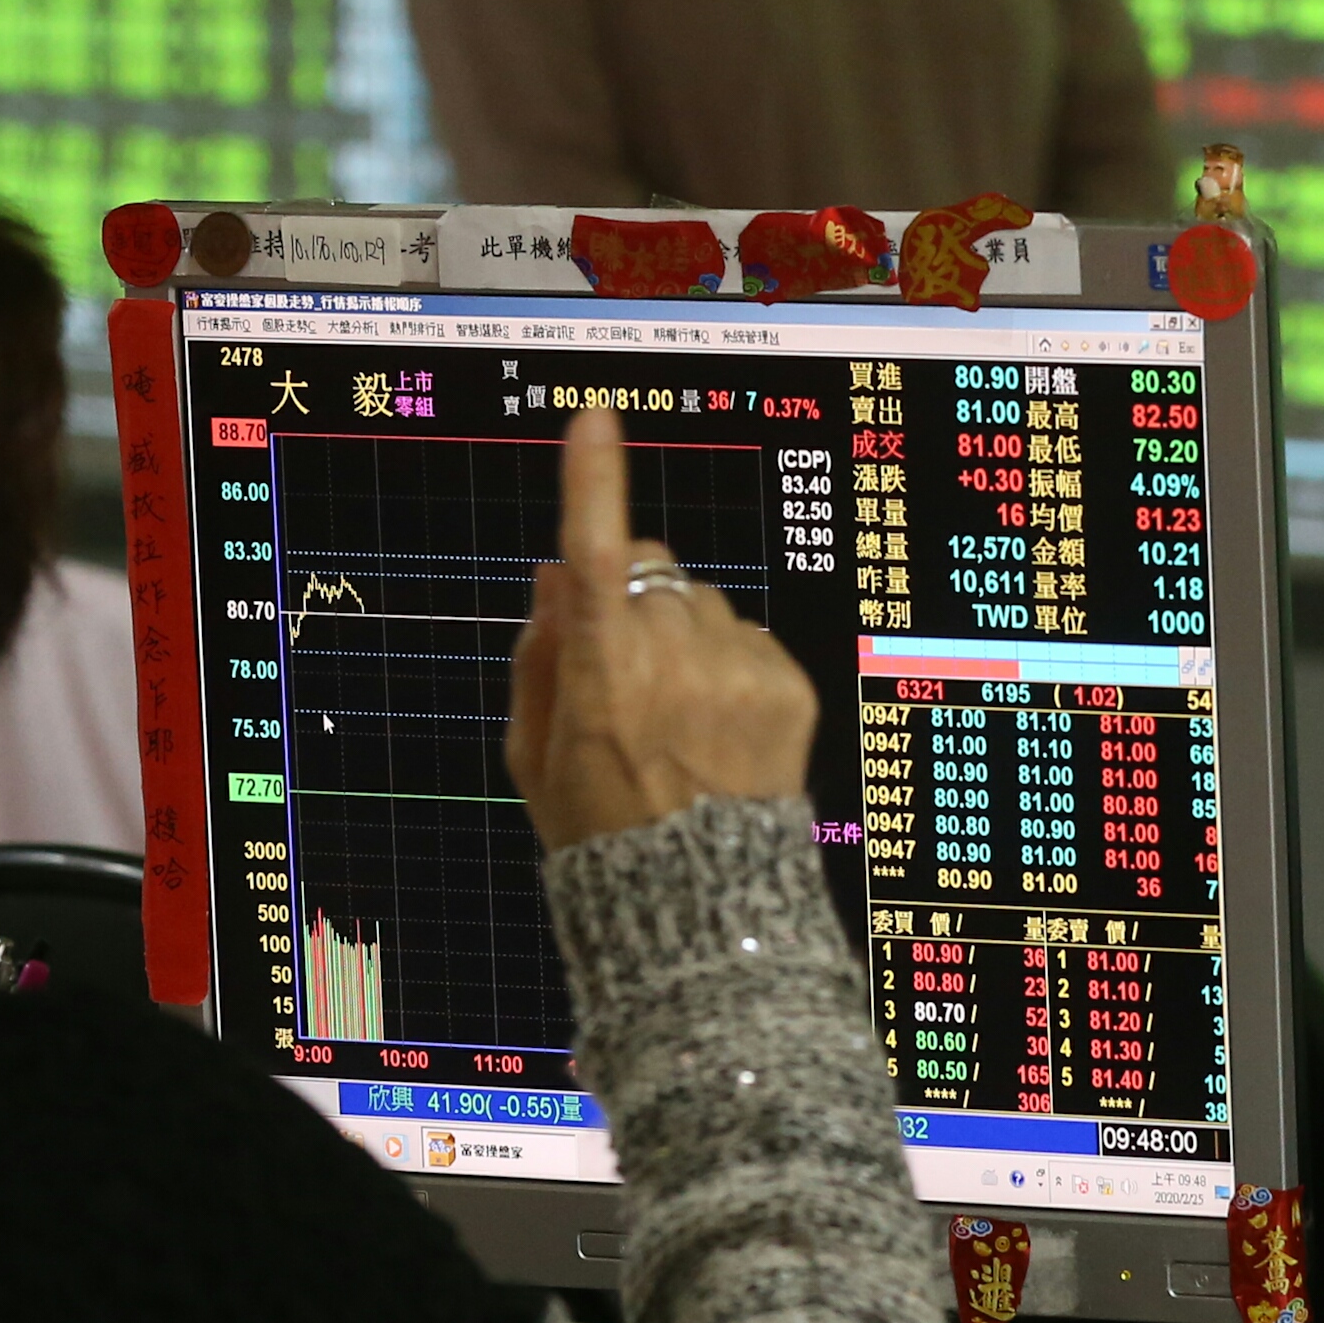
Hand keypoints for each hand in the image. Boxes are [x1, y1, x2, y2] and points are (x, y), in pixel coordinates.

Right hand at [506, 407, 816, 851]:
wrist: (700, 901)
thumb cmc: (599, 828)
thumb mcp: (535, 752)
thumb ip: (541, 654)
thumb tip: (556, 574)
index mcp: (604, 673)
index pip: (594, 555)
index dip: (593, 481)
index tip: (595, 420)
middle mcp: (676, 660)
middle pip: (650, 569)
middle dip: (632, 596)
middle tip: (625, 667)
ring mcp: (739, 669)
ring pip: (702, 602)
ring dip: (684, 633)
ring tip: (679, 714)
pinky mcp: (787, 683)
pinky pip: (749, 638)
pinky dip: (730, 666)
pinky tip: (719, 728)